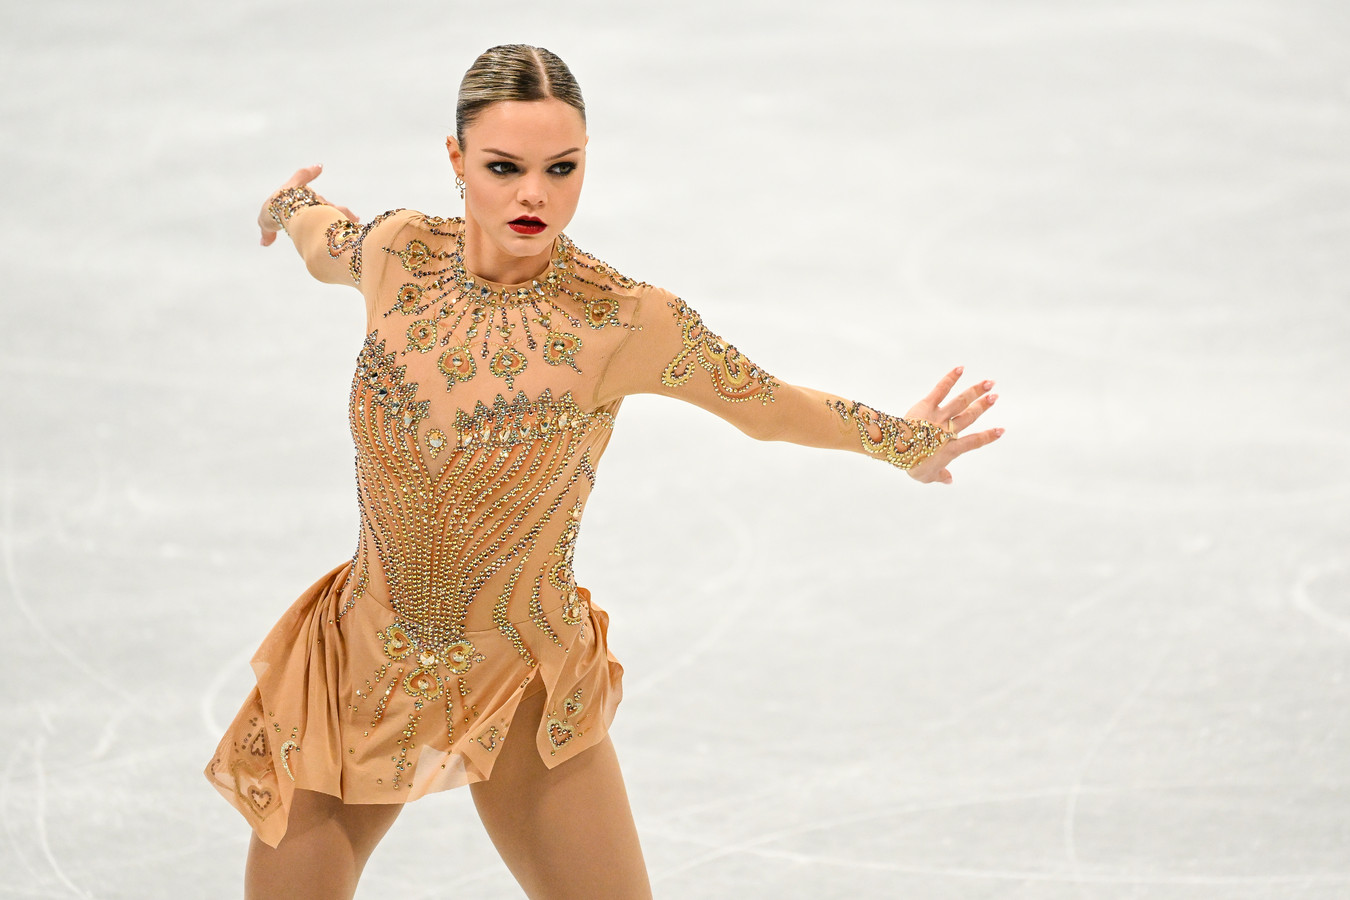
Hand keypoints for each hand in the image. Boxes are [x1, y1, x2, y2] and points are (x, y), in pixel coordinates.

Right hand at [257, 164, 359, 245]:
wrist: (291, 211)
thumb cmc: (276, 211)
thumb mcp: (266, 221)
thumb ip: (268, 232)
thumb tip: (265, 242)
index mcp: (293, 190)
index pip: (301, 176)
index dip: (309, 172)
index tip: (319, 166)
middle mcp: (310, 195)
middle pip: (320, 200)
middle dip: (326, 206)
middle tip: (331, 211)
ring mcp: (323, 203)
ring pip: (336, 208)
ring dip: (345, 214)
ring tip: (355, 218)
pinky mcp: (333, 212)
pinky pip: (345, 216)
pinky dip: (348, 220)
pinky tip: (356, 222)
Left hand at [904, 366, 1003, 483]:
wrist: (896, 449)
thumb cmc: (911, 464)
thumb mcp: (926, 476)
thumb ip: (940, 476)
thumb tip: (949, 480)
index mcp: (951, 449)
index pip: (974, 442)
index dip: (988, 436)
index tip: (1001, 430)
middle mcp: (948, 431)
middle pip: (969, 416)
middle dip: (983, 406)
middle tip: (995, 397)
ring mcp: (938, 417)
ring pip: (960, 402)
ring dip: (975, 392)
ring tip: (989, 383)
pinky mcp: (926, 405)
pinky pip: (940, 390)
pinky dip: (950, 379)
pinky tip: (961, 368)